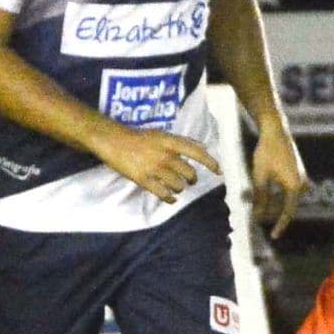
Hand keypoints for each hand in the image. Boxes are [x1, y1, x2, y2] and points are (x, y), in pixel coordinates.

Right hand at [99, 126, 220, 203]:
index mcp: (170, 142)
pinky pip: (163, 194)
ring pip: (178, 186)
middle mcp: (165, 155)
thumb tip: (203, 147)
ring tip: (176, 187)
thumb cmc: (139, 137)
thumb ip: (182, 142)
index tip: (219, 172)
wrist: (114, 141)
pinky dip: (170, 199)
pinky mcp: (144, 180)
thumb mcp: (162, 134)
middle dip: (191, 179)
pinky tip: (171, 198)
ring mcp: (155, 169)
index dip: (211, 163)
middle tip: (188, 180)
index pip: (197, 153)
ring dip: (180, 189)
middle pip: (189, 173)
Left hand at [249, 119, 307, 237]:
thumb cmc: (267, 152)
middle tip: (258, 218)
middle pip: (287, 206)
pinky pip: (287, 190)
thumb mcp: (260, 177)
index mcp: (294, 186)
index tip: (274, 236)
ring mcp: (301, 177)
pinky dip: (276, 194)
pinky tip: (264, 194)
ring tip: (258, 205)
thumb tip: (258, 216)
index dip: (280, 225)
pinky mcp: (297, 172)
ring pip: (286, 198)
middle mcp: (302, 183)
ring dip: (273, 203)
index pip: (288, 212)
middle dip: (273, 212)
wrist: (275, 130)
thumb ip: (260, 198)